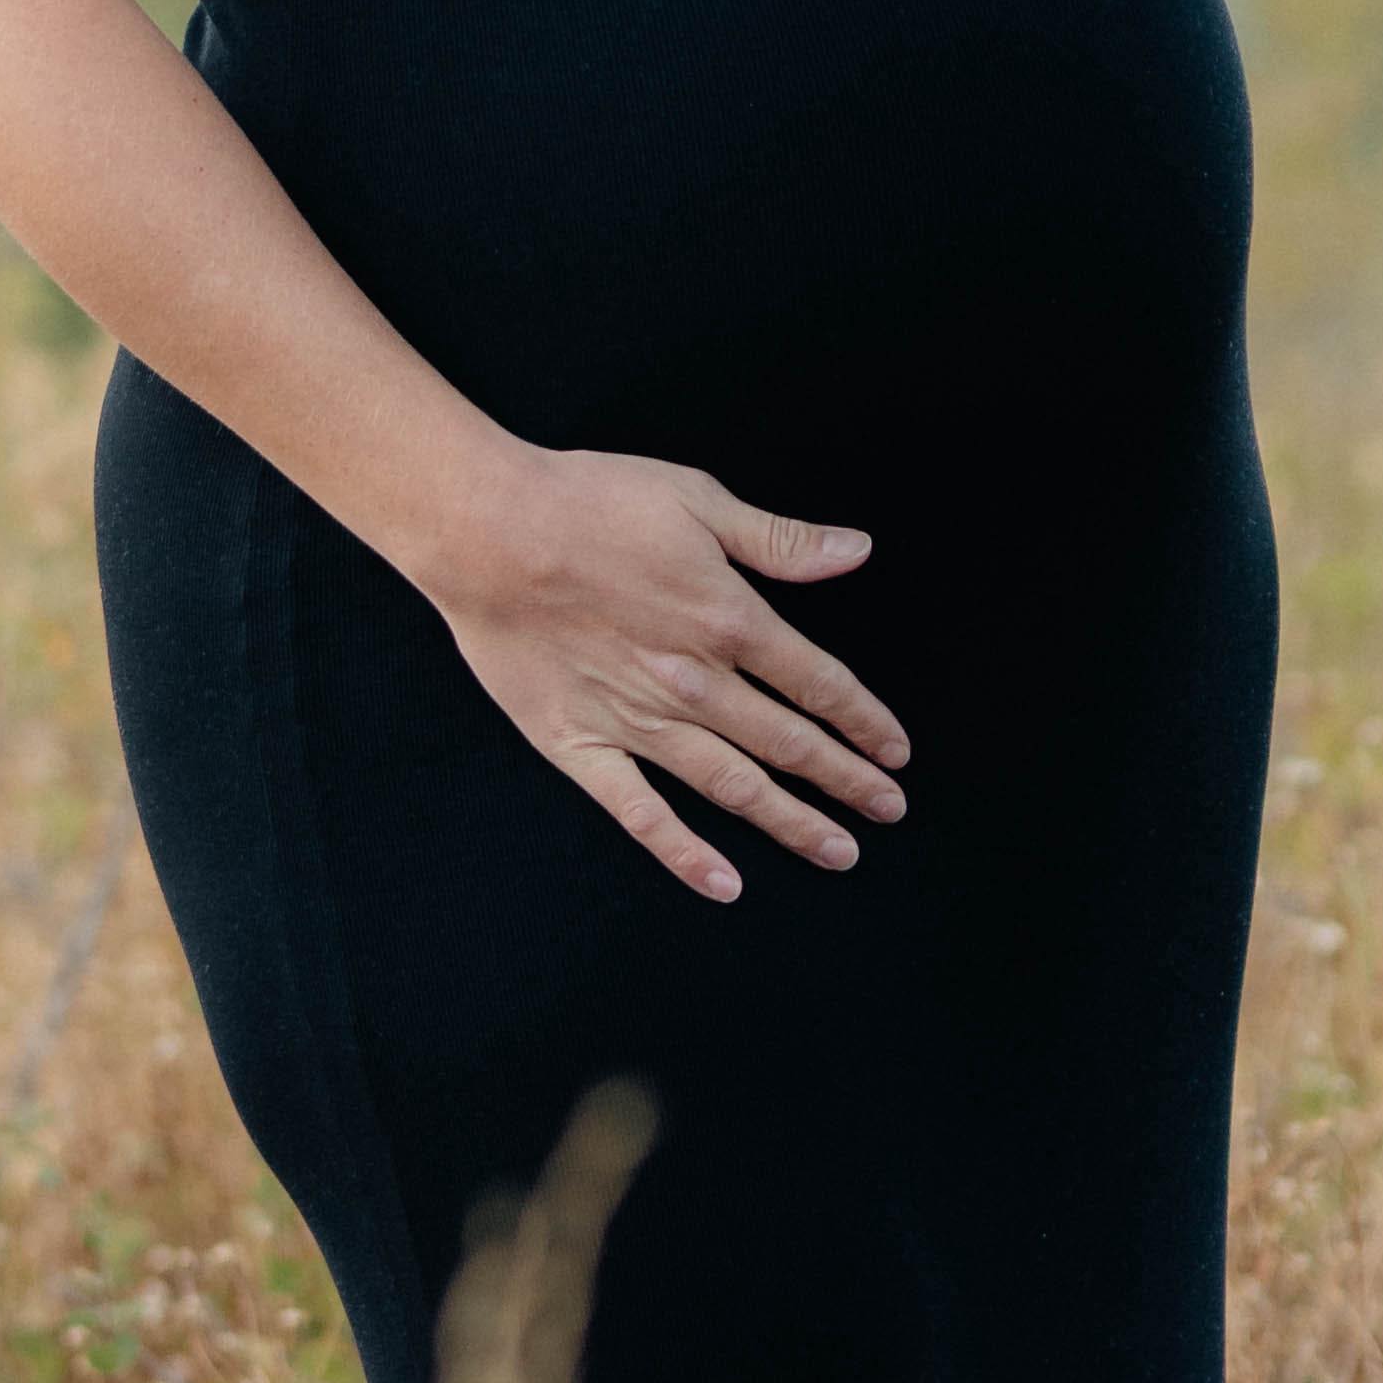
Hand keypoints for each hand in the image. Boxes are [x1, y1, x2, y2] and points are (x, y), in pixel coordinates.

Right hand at [419, 447, 910, 904]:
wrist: (486, 530)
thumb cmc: (587, 501)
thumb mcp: (696, 499)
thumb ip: (779, 540)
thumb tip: (855, 552)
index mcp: (728, 620)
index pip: (819, 684)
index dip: (865, 721)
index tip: (895, 751)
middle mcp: (694, 683)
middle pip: (789, 744)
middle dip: (846, 781)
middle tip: (888, 811)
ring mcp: (637, 722)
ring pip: (733, 786)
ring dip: (791, 822)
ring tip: (838, 851)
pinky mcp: (579, 745)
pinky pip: (642, 813)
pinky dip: (685, 854)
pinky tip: (725, 883)